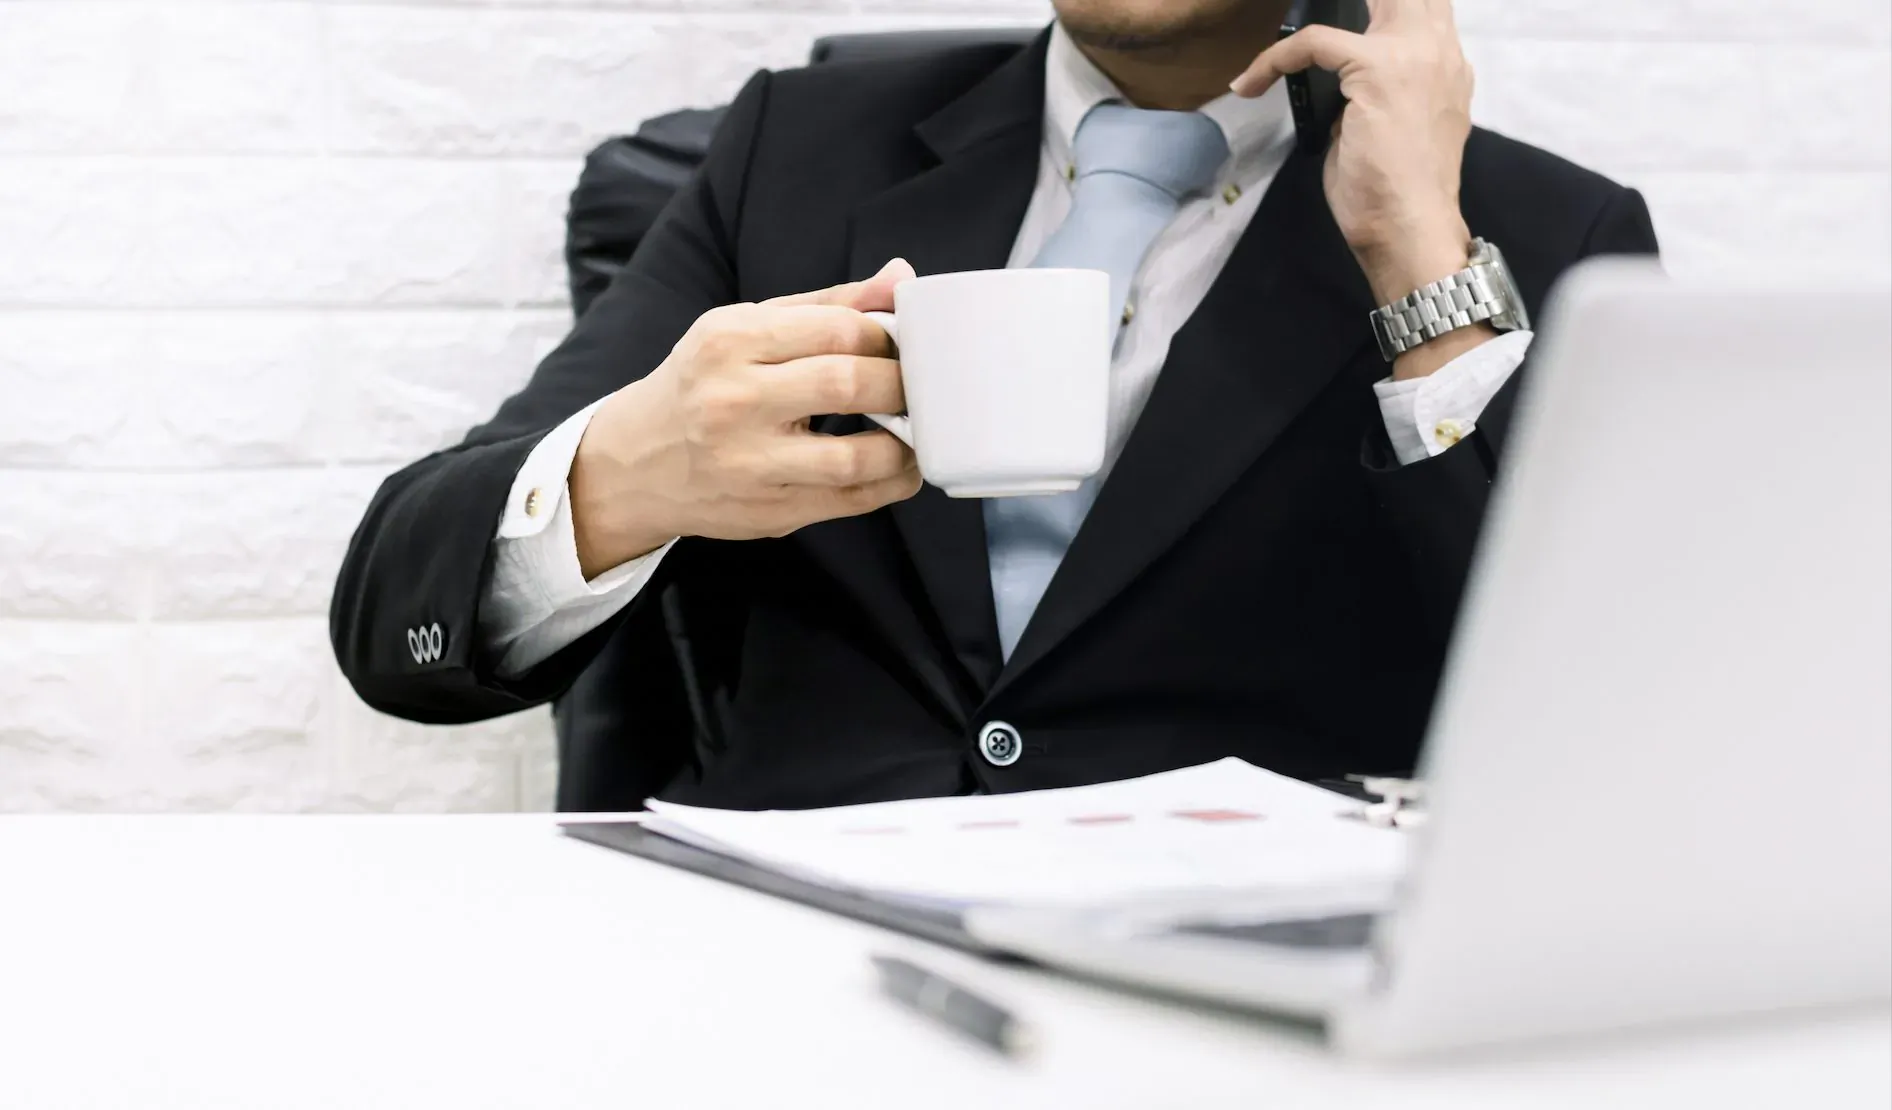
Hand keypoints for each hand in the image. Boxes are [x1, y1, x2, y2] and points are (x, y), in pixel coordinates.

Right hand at [569, 259, 922, 578]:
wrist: (635, 463)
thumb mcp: (746, 328)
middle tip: (914, 383)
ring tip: (914, 427)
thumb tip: (900, 278)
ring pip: (856, 456)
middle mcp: (733, 401)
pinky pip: (852, 501)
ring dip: (905, 442)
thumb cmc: (703, 385)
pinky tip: (900, 464)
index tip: (898, 345)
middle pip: (848, 384)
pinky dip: (892, 482)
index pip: (836, 328)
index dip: (885, 336)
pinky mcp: (769, 511)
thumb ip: (827, 305)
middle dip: (901, 382)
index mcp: (729, 341)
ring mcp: (749, 464)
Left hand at [1232, 0, 1475, 307]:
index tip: (1338, 17)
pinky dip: (1275, 59)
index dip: (1384, 4)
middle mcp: (1439, 51)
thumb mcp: (1388, 129)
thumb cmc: (1395, 195)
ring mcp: (1412, 56)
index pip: (1423, 6)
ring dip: (1318, 15)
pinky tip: (1252, 81)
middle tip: (1317, 17)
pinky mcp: (1377, 70)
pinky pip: (1313, 43)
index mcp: (1446, 66)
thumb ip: (1372, 96)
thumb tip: (1340, 90)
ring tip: (1282, 45)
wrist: (1410, 228)